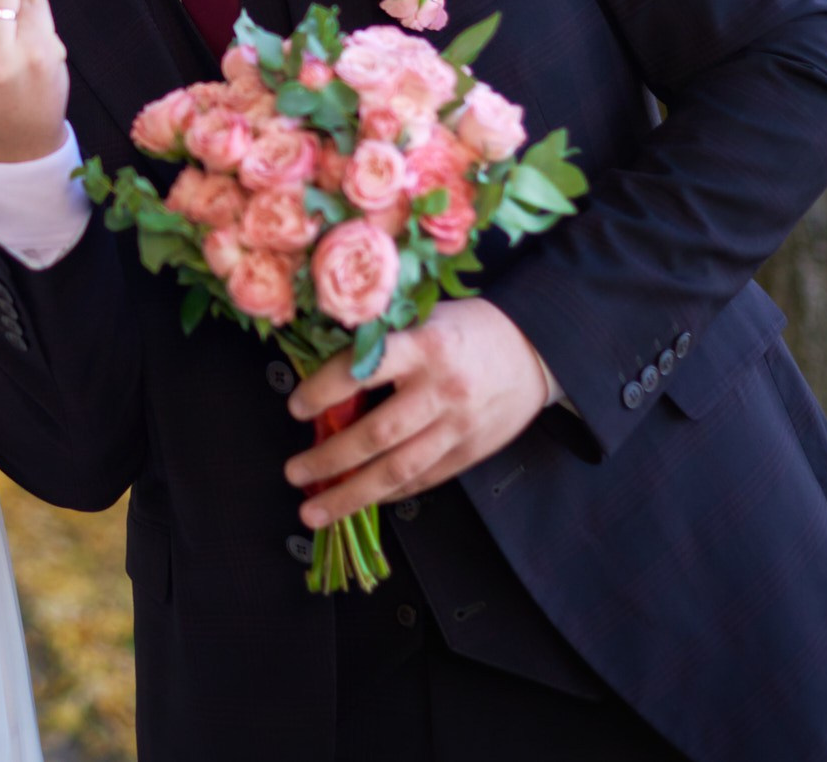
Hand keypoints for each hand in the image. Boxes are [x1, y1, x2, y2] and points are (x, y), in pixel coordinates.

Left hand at [282, 298, 546, 528]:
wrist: (532, 350)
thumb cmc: (467, 329)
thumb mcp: (423, 317)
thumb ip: (381, 341)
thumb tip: (322, 368)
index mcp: (425, 346)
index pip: (365, 370)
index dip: (325, 390)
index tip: (295, 406)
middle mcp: (441, 390)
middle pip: (378, 434)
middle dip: (330, 459)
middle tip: (295, 472)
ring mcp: (457, 427)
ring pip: (398, 470)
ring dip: (351, 495)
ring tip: (315, 510)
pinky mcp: (469, 454)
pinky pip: (421, 481)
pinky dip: (387, 493)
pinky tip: (361, 500)